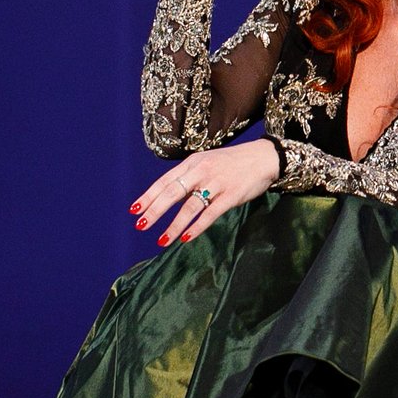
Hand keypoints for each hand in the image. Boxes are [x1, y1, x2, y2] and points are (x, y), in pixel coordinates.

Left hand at [132, 140, 279, 246]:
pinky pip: (210, 214)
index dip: (149, 196)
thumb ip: (189, 179)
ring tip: (162, 240)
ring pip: (189, 206)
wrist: (263, 157)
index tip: (134, 210)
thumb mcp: (207, 163)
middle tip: (141, 225)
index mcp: (193, 163)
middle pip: (172, 193)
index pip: (165, 181)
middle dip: (155, 211)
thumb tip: (170, 199)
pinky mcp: (231, 196)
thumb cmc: (232, 163)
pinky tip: (186, 238)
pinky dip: (197, 227)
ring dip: (174, 225)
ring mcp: (216, 183)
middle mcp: (201, 171)